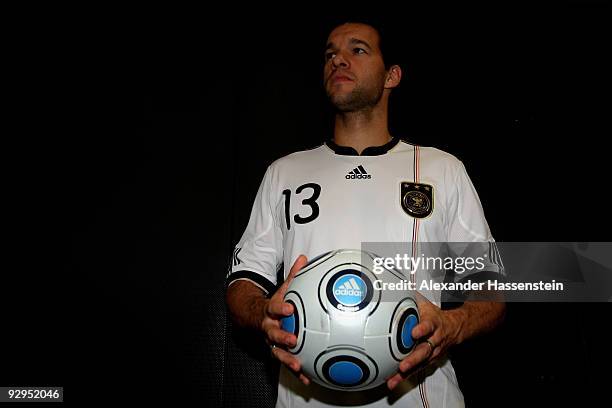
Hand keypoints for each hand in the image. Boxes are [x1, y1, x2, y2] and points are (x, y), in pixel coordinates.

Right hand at [262, 254, 309, 384]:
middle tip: (293, 340)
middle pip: (273, 334)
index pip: (274, 307)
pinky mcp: (277, 351)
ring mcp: (271, 341)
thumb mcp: (282, 288)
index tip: (288, 307)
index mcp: (270, 310)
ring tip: (298, 365)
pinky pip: (286, 362)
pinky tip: (307, 378)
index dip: (280, 308)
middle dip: (282, 337)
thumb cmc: (273, 302)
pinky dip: (296, 372)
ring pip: (277, 352)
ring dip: (287, 359)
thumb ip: (294, 275)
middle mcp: (268, 327)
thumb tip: (303, 257)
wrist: (253, 316)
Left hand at [387, 293, 461, 389]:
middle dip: (414, 358)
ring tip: (395, 378)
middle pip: (425, 351)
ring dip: (408, 371)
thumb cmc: (434, 314)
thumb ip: (412, 295)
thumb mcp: (426, 302)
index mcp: (433, 323)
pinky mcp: (428, 361)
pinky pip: (416, 370)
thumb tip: (396, 282)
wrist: (455, 328)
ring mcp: (432, 352)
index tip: (414, 332)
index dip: (422, 329)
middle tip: (403, 364)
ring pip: (420, 364)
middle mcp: (434, 340)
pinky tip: (392, 382)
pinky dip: (404, 377)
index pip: (428, 326)